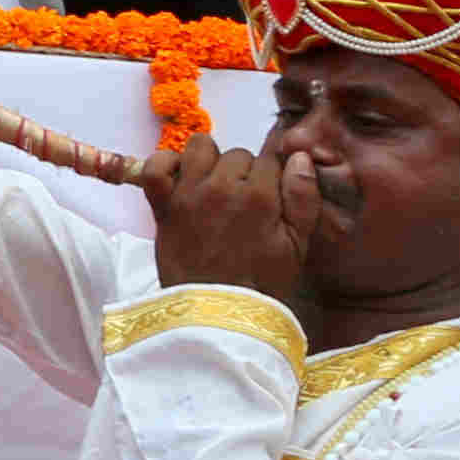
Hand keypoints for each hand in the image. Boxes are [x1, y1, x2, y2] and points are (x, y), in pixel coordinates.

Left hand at [137, 132, 315, 308]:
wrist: (215, 311)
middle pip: (238, 154)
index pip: (271, 158)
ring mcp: (189, 193)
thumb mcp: (296, 246)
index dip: (272, 175)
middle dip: (243, 173)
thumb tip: (301, 157)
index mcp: (260, 197)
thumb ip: (303, 199)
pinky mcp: (162, 203)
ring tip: (213, 186)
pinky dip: (165, 164)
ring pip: (200, 147)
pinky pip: (156, 164)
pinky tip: (179, 177)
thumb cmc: (260, 283)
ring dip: (208, 161)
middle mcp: (223, 187)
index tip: (268, 193)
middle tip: (242, 202)